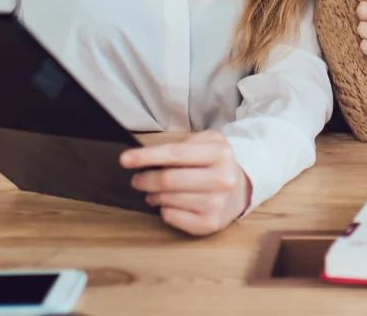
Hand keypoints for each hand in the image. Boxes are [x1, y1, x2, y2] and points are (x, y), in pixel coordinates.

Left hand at [120, 131, 250, 235]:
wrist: (241, 189)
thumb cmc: (216, 164)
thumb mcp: (208, 142)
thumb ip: (182, 144)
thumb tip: (146, 157)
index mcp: (220, 153)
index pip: (175, 154)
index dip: (146, 156)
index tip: (124, 159)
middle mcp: (222, 179)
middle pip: (167, 180)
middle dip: (145, 179)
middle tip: (137, 179)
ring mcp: (217, 204)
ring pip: (167, 199)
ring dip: (153, 195)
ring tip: (154, 192)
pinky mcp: (209, 224)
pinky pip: (171, 216)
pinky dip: (164, 209)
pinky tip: (169, 203)